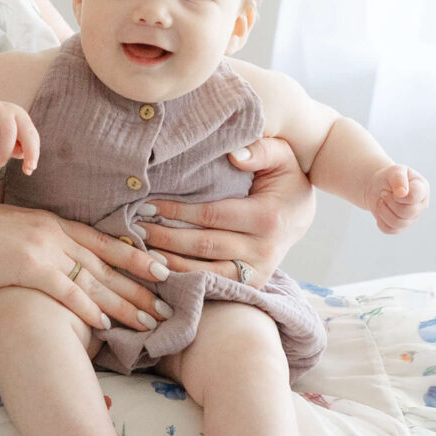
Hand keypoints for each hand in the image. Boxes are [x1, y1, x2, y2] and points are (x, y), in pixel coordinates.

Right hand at [0, 75, 38, 173]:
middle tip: (26, 168)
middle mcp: (13, 112)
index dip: (33, 154)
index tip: (29, 169)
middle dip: (30, 151)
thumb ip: (15, 148)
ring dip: (6, 150)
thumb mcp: (5, 140)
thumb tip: (23, 156)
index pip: (33, 137)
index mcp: (22, 119)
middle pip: (27, 132)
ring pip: (9, 131)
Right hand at [0, 202, 176, 336]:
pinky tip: (107, 324)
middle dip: (140, 284)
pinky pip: (67, 292)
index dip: (133, 256)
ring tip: (150, 321)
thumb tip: (49, 262)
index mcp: (50, 222)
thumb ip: (35, 243)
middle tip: (168, 302)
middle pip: (107, 262)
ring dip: (125, 303)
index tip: (158, 270)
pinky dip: (89, 308)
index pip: (101, 241)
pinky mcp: (28, 267)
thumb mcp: (9, 231)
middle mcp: (53, 232)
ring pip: (95, 279)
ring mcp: (43, 248)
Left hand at [139, 134, 315, 278]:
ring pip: (204, 273)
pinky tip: (159, 271)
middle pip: (202, 247)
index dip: (176, 212)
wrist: (302, 216)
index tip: (146, 204)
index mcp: (267, 218)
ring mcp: (256, 273)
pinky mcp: (249, 285)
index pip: (211, 216)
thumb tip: (234, 154)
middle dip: (164, 238)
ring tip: (139, 252)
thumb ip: (261, 150)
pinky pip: (212, 285)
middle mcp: (263, 251)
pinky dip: (184, 280)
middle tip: (134, 228)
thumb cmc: (285, 180)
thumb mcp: (282, 157)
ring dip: (169, 265)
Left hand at [372, 162, 428, 232]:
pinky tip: (381, 210)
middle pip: (407, 212)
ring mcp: (412, 218)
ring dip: (383, 211)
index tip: (392, 188)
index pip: (414, 197)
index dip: (399, 195)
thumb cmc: (390, 177)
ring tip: (381, 201)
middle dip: (390, 202)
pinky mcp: (401, 227)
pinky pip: (390, 230)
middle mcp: (420, 205)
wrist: (378, 186)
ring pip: (399, 223)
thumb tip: (402, 193)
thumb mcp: (394, 171)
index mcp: (422, 189)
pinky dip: (380, 221)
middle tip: (383, 193)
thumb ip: (399, 178)